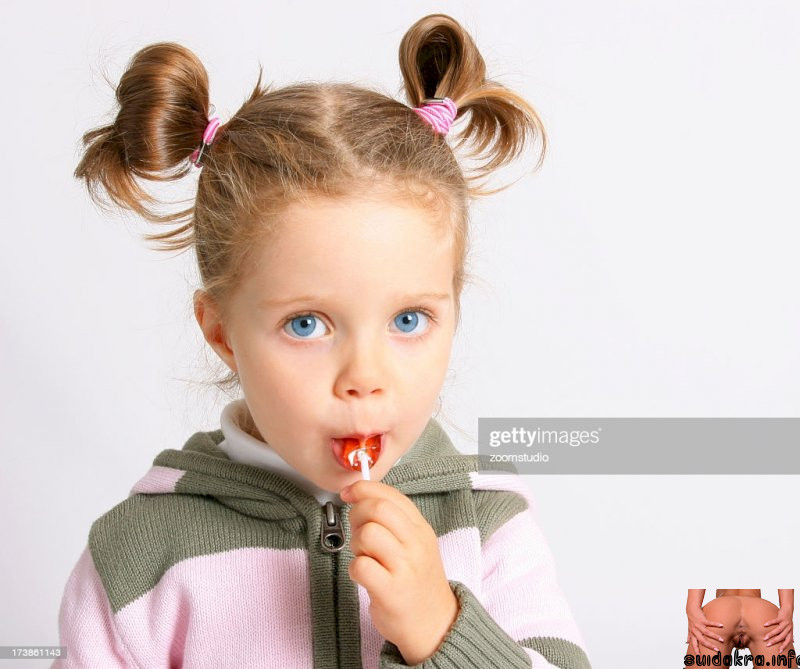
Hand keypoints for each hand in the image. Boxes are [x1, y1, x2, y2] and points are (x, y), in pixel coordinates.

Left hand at [339, 479, 459, 664]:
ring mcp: (405, 568)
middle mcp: (416, 545)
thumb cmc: (417, 581)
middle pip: (378, 509)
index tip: (349, 493)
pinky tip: (364, 576)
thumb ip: (393, 519)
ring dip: (356, 543)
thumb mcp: (415, 544)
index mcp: (421, 529)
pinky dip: (354, 568)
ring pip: (367, 534)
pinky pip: (360, 566)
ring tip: (365, 556)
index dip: (364, 489)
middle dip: (357, 514)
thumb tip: (360, 496)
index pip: (391, 495)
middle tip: (358, 530)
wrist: (436, 624)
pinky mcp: (391, 592)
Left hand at [686, 606, 724, 654]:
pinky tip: (721, 625)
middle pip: (702, 640)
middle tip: (717, 650)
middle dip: (710, 646)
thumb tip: (686, 642)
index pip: (694, 644)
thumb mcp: (689, 628)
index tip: (700, 657)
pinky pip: (709, 622)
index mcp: (693, 634)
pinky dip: (715, 624)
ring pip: (707, 632)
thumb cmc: (691, 620)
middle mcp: (695, 630)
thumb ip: (689, 636)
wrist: (691, 609)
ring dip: (715, 636)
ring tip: (722, 640)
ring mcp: (698, 625)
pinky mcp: (702, 619)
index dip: (696, 650)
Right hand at [764, 608, 793, 652]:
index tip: (779, 651)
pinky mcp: (781, 617)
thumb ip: (790, 634)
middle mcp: (788, 628)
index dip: (784, 646)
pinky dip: (770, 623)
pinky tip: (765, 625)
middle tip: (768, 644)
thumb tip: (792, 641)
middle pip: (781, 637)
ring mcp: (785, 623)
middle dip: (774, 641)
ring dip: (771, 634)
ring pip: (778, 630)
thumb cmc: (788, 620)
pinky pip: (775, 621)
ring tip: (765, 637)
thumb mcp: (790, 628)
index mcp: (790, 632)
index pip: (787, 641)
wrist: (788, 610)